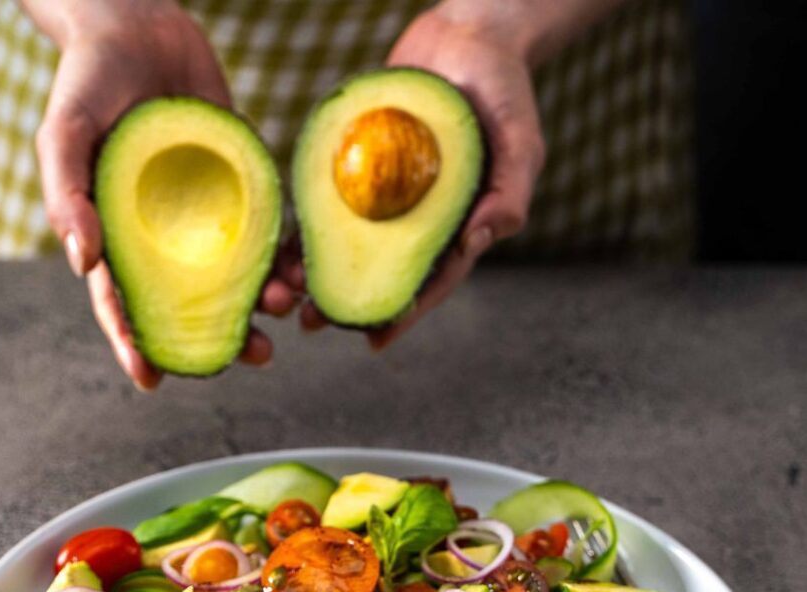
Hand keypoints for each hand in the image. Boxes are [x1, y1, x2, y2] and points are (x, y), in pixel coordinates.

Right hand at [33, 0, 294, 388]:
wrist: (139, 25)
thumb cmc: (89, 82)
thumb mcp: (64, 133)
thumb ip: (66, 195)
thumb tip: (84, 265)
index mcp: (118, 240)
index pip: (126, 305)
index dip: (136, 346)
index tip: (153, 381)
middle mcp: (166, 242)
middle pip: (193, 306)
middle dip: (223, 338)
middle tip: (255, 357)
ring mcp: (209, 219)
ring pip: (238, 278)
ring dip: (264, 303)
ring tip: (287, 311)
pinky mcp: (245, 190)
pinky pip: (268, 234)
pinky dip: (285, 256)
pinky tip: (304, 271)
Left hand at [294, 3, 544, 347]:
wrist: (469, 36)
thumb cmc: (506, 91)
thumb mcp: (522, 143)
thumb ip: (508, 195)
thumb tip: (480, 241)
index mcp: (459, 225)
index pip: (431, 278)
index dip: (405, 312)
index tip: (375, 340)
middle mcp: (419, 217)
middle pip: (383, 270)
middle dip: (349, 301)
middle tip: (315, 324)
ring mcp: (389, 194)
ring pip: (352, 244)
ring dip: (321, 271)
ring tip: (290, 295)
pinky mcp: (362, 165)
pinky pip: (332, 200)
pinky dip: (310, 224)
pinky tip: (284, 246)